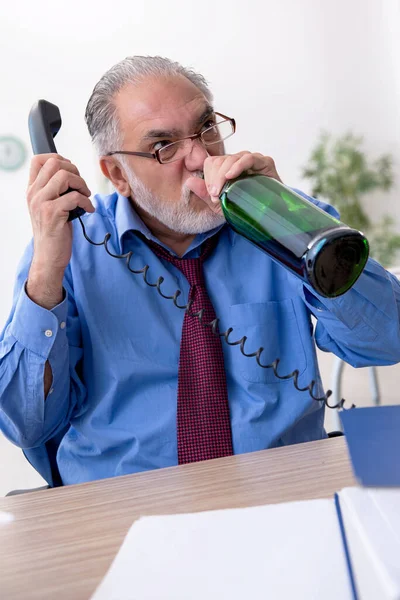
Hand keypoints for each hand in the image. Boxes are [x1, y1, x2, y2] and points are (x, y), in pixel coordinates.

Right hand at [27, 153, 94, 272]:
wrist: (49, 257)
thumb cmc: (53, 233)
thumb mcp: (48, 207)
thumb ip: (54, 191)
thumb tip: (71, 175)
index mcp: (32, 190)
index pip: (38, 160)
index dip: (58, 159)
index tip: (71, 171)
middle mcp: (33, 194)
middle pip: (54, 163)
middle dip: (74, 171)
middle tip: (82, 186)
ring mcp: (41, 203)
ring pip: (64, 177)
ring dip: (82, 185)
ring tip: (86, 197)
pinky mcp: (53, 213)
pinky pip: (75, 197)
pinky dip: (87, 201)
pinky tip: (89, 209)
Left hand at [186, 152, 281, 213]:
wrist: (269, 216)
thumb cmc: (244, 209)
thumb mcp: (221, 205)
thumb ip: (205, 194)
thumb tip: (188, 182)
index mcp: (227, 167)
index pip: (212, 163)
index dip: (209, 177)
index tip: (212, 195)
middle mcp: (238, 161)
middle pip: (220, 161)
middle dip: (214, 179)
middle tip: (216, 196)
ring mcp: (252, 160)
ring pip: (231, 159)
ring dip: (223, 175)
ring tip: (221, 190)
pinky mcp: (264, 162)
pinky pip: (248, 158)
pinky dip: (238, 166)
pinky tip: (231, 176)